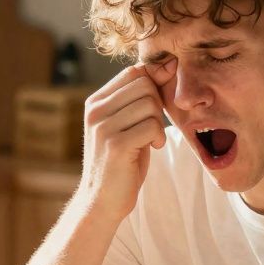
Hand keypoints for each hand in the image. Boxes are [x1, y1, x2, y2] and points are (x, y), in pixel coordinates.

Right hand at [77, 60, 176, 222]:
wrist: (102, 200)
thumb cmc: (121, 162)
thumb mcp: (127, 125)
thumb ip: (141, 99)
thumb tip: (168, 64)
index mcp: (96, 102)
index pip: (133, 72)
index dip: (154, 82)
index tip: (160, 104)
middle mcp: (96, 110)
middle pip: (144, 85)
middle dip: (157, 105)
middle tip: (154, 127)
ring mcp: (103, 127)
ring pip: (149, 104)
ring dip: (158, 123)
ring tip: (151, 139)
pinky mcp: (115, 144)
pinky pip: (151, 125)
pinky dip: (158, 137)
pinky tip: (152, 148)